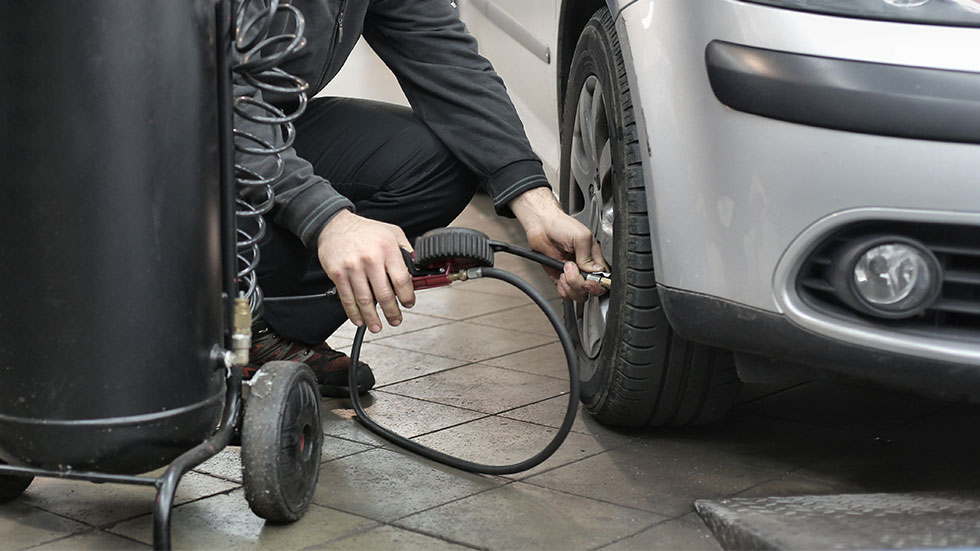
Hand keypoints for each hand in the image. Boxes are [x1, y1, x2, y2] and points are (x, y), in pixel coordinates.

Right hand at [316, 210, 415, 332]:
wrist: (334, 225)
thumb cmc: (365, 231)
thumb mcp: (392, 232)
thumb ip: (406, 250)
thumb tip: (416, 269)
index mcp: (387, 249)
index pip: (401, 280)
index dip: (407, 296)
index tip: (408, 303)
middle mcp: (370, 258)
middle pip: (384, 294)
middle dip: (392, 312)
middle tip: (396, 320)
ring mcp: (353, 267)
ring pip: (365, 300)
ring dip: (372, 318)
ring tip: (377, 326)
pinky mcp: (338, 274)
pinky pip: (347, 298)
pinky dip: (353, 313)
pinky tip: (359, 319)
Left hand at [509, 187, 607, 301]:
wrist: (541, 226)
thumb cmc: (561, 226)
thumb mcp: (581, 236)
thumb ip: (588, 255)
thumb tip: (594, 271)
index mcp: (595, 259)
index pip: (603, 279)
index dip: (597, 284)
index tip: (588, 279)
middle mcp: (585, 269)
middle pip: (591, 290)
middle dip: (580, 283)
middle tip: (571, 268)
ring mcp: (573, 275)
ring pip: (579, 295)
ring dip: (570, 285)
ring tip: (564, 269)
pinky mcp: (560, 279)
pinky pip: (565, 294)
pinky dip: (562, 288)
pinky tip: (559, 275)